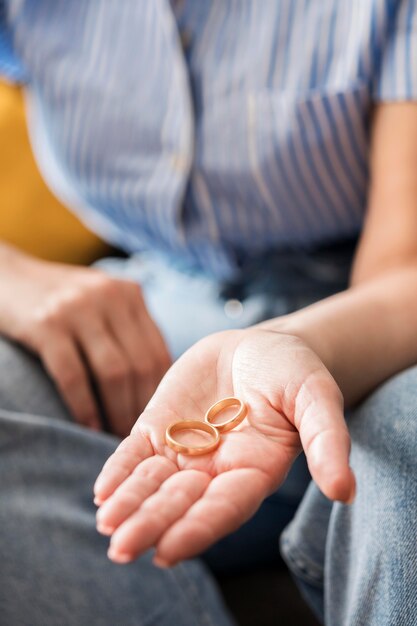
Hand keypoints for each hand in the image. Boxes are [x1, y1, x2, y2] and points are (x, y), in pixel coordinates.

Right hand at [0, 245, 170, 435]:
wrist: (5, 276)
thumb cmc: (58, 300)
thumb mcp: (100, 301)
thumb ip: (127, 328)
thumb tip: (153, 386)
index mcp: (129, 293)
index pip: (158, 352)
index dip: (159, 393)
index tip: (153, 420)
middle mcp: (110, 296)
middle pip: (140, 365)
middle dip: (139, 407)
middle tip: (135, 436)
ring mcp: (78, 308)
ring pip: (114, 373)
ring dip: (117, 412)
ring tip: (114, 435)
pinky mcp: (47, 324)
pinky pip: (73, 376)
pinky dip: (84, 407)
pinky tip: (87, 426)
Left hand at [94, 328, 354, 565]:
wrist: (261, 345)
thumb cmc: (295, 374)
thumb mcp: (317, 399)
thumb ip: (326, 440)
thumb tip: (345, 491)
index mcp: (254, 472)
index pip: (223, 508)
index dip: (198, 528)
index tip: (168, 550)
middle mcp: (215, 470)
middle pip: (180, 503)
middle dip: (152, 524)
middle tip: (122, 548)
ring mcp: (184, 450)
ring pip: (152, 483)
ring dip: (129, 504)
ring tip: (105, 524)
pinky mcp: (160, 427)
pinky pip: (135, 453)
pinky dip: (119, 470)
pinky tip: (102, 491)